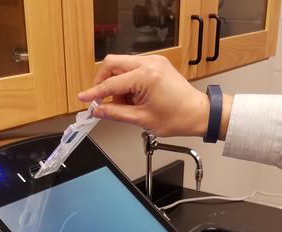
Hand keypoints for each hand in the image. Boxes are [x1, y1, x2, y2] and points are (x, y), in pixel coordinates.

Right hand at [78, 54, 209, 137]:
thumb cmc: (178, 117)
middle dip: (103, 82)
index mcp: (145, 77)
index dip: (94, 93)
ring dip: (116, 83)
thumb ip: (116, 113)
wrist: (198, 113)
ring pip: (121, 65)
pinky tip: (133, 97)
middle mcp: (149, 64)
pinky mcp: (157, 64)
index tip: (83, 99)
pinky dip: (127, 81)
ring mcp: (154, 61)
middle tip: (102, 100)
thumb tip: (98, 111)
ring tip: (125, 103)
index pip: (111, 84)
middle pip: (112, 64)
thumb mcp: (142, 119)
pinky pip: (132, 68)